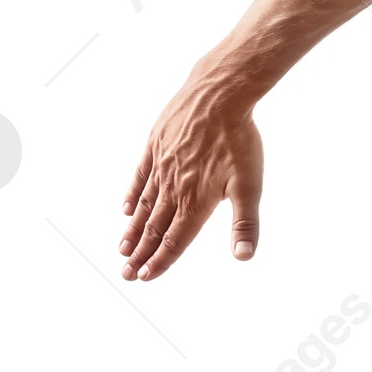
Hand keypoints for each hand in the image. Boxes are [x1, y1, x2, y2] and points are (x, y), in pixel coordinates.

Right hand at [119, 71, 262, 280]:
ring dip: (133, 230)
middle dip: (140, 253)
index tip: (145, 277)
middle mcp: (174, 187)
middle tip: (125, 274)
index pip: (175, 240)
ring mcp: (161, 166)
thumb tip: (244, 257)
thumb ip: (245, 223)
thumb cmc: (239, 140)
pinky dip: (132, 195)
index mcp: (196, 201)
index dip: (161, 261)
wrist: (219, 94)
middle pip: (154, 227)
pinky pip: (140, 177)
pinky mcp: (155, 146)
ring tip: (122, 249)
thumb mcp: (249, 184)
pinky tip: (125, 209)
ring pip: (143, 206)